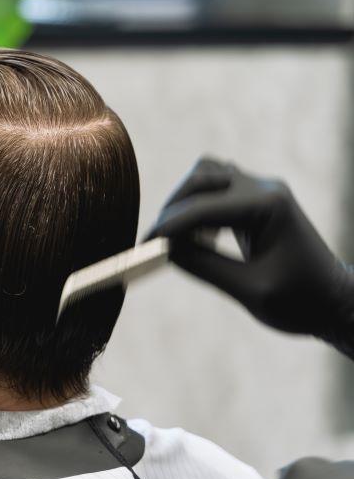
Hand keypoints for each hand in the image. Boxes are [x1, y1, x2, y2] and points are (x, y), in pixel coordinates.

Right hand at [147, 157, 353, 355]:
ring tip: (175, 236)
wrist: (337, 304)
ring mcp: (263, 191)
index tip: (143, 246)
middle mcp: (266, 189)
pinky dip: (198, 204)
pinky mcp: (258, 200)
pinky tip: (195, 234)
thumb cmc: (301, 302)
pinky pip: (217, 187)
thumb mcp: (248, 290)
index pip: (203, 207)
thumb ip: (202, 266)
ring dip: (185, 201)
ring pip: (207, 174)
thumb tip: (162, 249)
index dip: (168, 226)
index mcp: (269, 206)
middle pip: (201, 177)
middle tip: (155, 241)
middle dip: (173, 208)